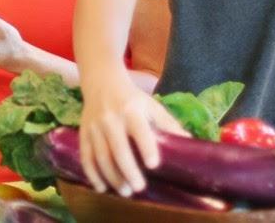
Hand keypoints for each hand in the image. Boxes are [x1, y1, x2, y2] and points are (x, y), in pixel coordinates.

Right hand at [79, 70, 184, 195]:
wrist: (101, 83)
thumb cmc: (131, 98)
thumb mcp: (151, 106)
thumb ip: (168, 124)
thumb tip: (190, 143)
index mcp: (131, 110)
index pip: (139, 130)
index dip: (146, 147)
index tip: (154, 165)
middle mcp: (110, 118)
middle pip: (118, 148)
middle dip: (128, 170)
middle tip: (139, 188)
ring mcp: (94, 126)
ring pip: (101, 155)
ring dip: (112, 176)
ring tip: (125, 192)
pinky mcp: (84, 132)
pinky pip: (86, 156)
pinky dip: (92, 173)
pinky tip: (101, 187)